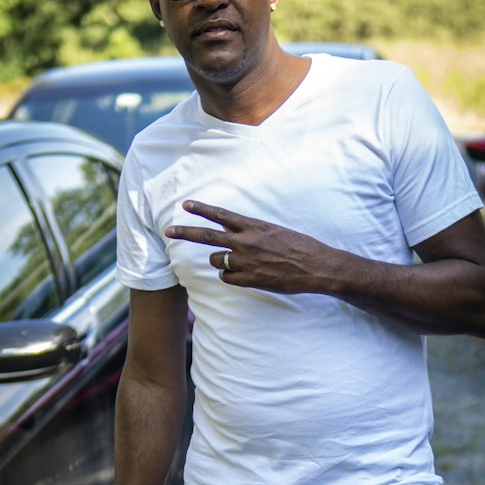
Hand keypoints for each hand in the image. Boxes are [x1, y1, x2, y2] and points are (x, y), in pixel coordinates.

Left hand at [165, 199, 335, 296]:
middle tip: (168, 231)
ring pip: (215, 260)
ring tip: (236, 261)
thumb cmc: (299, 246)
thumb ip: (253, 231)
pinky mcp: (249, 279)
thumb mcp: (275, 230)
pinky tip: (244, 275)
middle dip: (185, 232)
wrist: (316, 266)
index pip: (220, 214)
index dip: (201, 208)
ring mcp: (246, 261)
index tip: (186, 205)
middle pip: (207, 236)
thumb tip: (236, 235)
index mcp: (253, 226)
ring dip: (218, 261)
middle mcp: (246, 242)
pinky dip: (230, 276)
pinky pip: (226, 277)